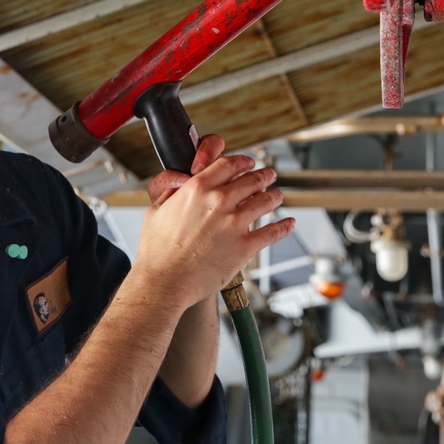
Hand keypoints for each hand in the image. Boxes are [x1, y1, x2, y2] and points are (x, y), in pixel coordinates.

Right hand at [135, 140, 295, 308]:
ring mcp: (234, 224)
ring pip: (265, 201)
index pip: (228, 164)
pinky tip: (289, 223)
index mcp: (196, 188)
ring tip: (278, 196)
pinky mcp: (245, 247)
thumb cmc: (156, 251)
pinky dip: (284, 227)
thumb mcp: (155, 210)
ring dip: (275, 197)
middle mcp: (219, 201)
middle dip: (264, 176)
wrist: (164, 282)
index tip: (248, 163)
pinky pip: (272, 232)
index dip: (242, 162)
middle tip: (269, 176)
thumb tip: (181, 180)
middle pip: (251, 180)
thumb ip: (170, 191)